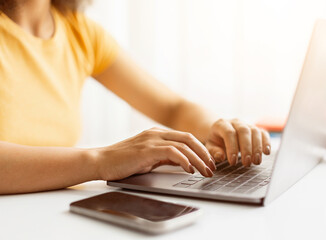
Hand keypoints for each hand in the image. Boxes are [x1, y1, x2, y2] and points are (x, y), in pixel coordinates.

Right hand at [94, 127, 215, 180]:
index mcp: (157, 134)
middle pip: (189, 138)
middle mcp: (156, 133)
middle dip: (204, 153)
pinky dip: (184, 160)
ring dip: (198, 159)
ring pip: (184, 145)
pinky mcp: (147, 149)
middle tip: (212, 166)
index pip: (185, 138)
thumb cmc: (122, 162)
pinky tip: (189, 169)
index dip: (200, 149)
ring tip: (205, 171)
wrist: (101, 161)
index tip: (208, 162)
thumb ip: (164, 157)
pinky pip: (172, 152)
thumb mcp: (148, 157)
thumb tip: (182, 162)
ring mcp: (152, 140)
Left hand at [205, 119, 270, 166]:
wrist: (221, 132)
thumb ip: (213, 151)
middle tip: (247, 163)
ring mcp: (246, 124)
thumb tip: (220, 156)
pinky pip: (263, 133)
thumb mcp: (210, 146)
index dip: (231, 147)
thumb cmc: (215, 141)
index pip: (229, 133)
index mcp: (221, 124)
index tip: (232, 162)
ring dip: (257, 147)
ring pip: (255, 131)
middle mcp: (235, 122)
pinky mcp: (255, 129)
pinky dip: (266, 142)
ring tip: (256, 161)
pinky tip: (266, 152)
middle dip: (246, 148)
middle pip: (244, 131)